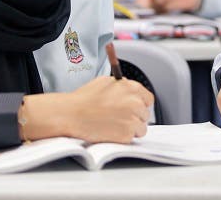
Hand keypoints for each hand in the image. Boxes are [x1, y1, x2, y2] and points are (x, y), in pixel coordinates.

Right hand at [22, 76, 153, 143]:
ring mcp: (132, 119)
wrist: (71, 114)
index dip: (140, 104)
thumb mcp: (105, 82)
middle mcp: (135, 102)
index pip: (148, 99)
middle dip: (135, 117)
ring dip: (131, 128)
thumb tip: (128, 88)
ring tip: (114, 125)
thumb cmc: (84, 99)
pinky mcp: (127, 134)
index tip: (134, 108)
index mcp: (131, 88)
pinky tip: (110, 131)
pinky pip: (132, 138)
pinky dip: (123, 137)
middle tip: (119, 118)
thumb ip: (122, 85)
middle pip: (145, 114)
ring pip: (141, 128)